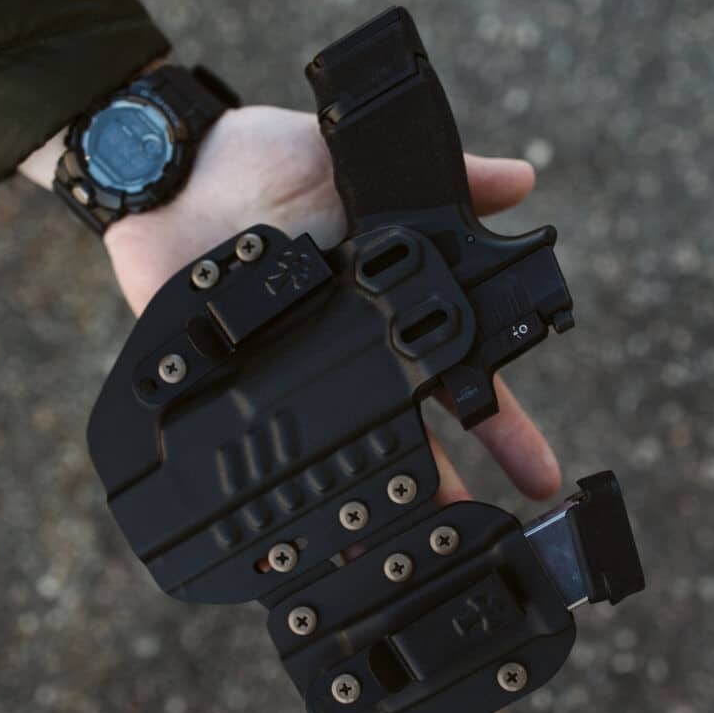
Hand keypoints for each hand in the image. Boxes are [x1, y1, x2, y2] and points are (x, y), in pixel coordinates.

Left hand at [102, 105, 561, 502]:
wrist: (177, 169)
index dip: (501, 426)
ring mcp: (293, 369)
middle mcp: (349, 346)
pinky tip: (292, 526)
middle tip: (464, 535)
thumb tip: (523, 180)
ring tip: (381, 553)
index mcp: (390, 304)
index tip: (536, 476)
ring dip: (360, 502)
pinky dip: (277, 485)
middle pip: (406, 430)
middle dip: (440, 489)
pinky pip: (260, 445)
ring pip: (339, 449)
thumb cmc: (270, 159)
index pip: (462, 373)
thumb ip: (445, 176)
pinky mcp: (234, 380)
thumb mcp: (360, 162)